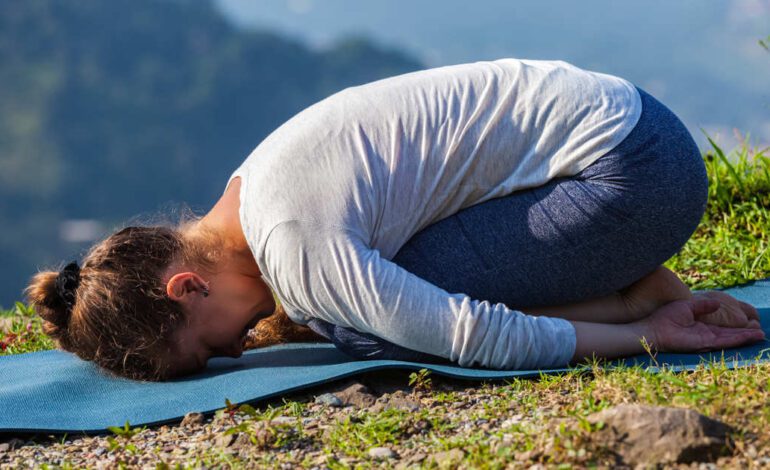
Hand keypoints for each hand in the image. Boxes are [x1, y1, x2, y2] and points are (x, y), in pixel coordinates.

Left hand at [638, 297, 765, 353]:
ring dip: (745, 337)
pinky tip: (748, 337)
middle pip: (731, 335)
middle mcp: (707, 334)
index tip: (751, 324)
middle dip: (746, 334)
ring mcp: (706, 339)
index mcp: (703, 326)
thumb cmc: (665, 317)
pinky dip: (736, 339)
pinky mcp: (704, 342)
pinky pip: (724, 341)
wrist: (653, 327)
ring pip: (731, 339)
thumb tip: (717, 303)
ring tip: (761, 335)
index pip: (724, 327)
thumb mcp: (687, 307)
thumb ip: (703, 306)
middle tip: (762, 333)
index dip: (737, 327)